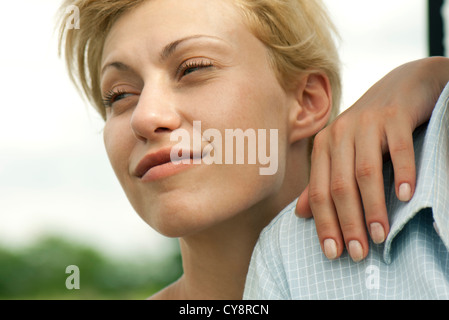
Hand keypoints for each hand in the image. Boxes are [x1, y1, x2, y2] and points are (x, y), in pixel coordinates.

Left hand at [296, 57, 448, 261]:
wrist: (402, 85)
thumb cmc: (370, 127)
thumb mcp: (342, 152)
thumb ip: (323, 181)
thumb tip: (300, 214)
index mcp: (323, 145)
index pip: (318, 191)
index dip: (323, 223)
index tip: (332, 252)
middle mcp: (340, 133)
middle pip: (340, 186)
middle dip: (347, 223)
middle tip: (357, 253)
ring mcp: (368, 123)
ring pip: (365, 172)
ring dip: (372, 207)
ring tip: (379, 235)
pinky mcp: (395, 116)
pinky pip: (399, 148)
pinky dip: (403, 172)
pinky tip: (406, 196)